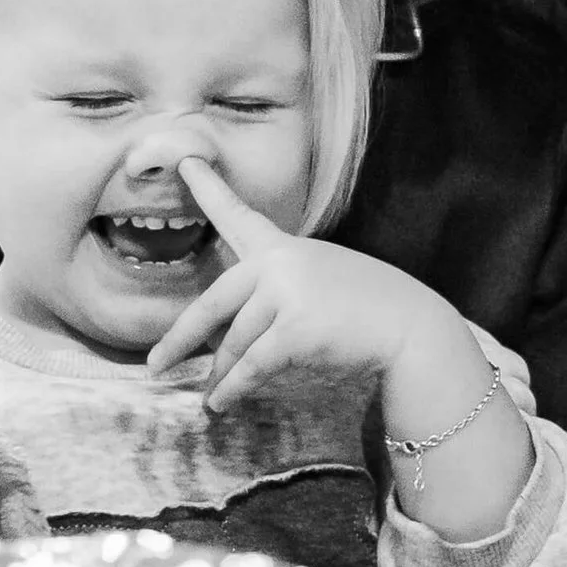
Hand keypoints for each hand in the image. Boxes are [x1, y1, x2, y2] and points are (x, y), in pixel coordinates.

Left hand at [145, 159, 480, 416]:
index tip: (184, 162)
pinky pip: (251, 366)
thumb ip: (275, 294)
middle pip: (214, 302)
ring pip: (235, 343)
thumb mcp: (319, 280)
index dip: (208, 188)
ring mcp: (287, 294)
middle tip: (155, 364)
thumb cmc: (366, 308)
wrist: (410, 327)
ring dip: (219, 376)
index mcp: (284, 247)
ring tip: (210, 397)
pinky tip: (219, 404)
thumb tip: (227, 343)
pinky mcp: (296, 330)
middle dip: (180, 338)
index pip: (239, 215)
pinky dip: (232, 389)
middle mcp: (280, 263)